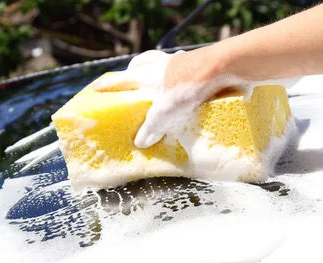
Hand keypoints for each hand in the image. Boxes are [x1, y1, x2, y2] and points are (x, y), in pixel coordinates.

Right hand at [93, 48, 236, 148]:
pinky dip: (186, 80)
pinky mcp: (204, 67)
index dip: (110, 84)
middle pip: (144, 61)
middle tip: (132, 76)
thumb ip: (151, 128)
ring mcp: (186, 63)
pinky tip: (191, 92)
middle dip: (136, 69)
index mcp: (150, 74)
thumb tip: (141, 141)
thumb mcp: (164, 114)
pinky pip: (190, 72)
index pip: (124, 79)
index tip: (97, 87)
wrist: (225, 69)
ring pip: (167, 64)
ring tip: (162, 86)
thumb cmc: (188, 88)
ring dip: (162, 72)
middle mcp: (165, 65)